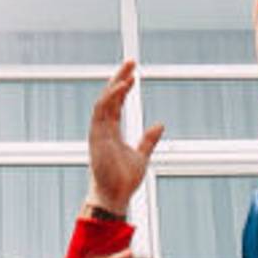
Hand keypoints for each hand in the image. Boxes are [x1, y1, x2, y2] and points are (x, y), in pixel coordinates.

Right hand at [84, 59, 163, 217]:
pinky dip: (112, 96)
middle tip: (131, 61)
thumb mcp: (142, 155)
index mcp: (111, 132)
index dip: (123, 88)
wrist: (115, 196)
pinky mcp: (97, 135)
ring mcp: (99, 131)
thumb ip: (148, 139)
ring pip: (105, 100)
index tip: (133, 74)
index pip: (116, 104)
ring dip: (116, 82)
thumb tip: (160, 124)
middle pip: (110, 97)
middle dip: (119, 78)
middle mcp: (103, 128)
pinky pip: (102, 110)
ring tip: (129, 68)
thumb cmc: (124, 180)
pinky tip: (123, 84)